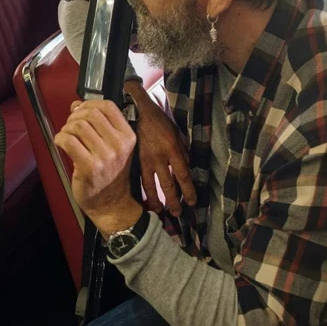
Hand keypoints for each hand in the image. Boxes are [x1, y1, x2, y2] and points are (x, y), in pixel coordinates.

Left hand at [55, 100, 143, 235]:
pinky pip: (68, 141)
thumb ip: (98, 124)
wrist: (112, 204)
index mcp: (128, 136)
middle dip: (75, 116)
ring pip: (78, 126)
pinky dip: (60, 138)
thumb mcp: (114, 146)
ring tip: (67, 136)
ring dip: (66, 128)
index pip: (108, 106)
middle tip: (70, 126)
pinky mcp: (89, 167)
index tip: (80, 110)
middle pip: (90, 114)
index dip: (89, 104)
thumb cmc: (110, 174)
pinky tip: (61, 143)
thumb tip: (77, 104)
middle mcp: (119, 145)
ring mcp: (105, 157)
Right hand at [133, 93, 195, 215]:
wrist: (136, 111)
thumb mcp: (176, 132)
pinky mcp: (135, 160)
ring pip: (152, 185)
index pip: (183, 175)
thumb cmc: (159, 120)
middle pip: (168, 185)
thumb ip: (182, 150)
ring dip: (156, 200)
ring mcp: (145, 160)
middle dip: (173, 201)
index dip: (187, 191)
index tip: (191, 202)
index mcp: (173, 150)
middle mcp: (159, 158)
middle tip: (177, 214)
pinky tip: (145, 200)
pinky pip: (140, 179)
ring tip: (159, 212)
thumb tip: (187, 167)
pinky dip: (143, 191)